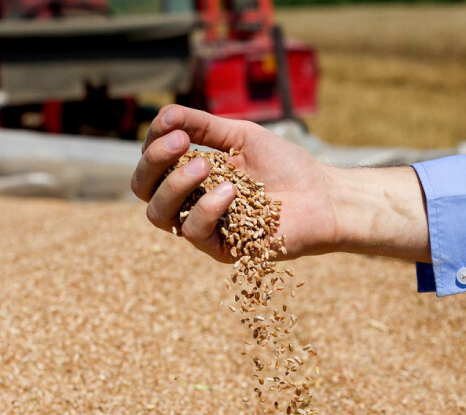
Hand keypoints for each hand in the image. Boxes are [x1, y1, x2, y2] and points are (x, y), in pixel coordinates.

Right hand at [132, 105, 340, 261]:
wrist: (322, 196)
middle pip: (143, 189)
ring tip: (204, 165)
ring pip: (158, 214)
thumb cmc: (284, 165)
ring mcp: (202, 227)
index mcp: (189, 176)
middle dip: (154, 162)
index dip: (153, 143)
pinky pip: (193, 232)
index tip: (174, 125)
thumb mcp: (240, 137)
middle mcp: (189, 202)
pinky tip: (231, 191)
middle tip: (181, 142)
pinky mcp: (220, 249)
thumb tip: (165, 114)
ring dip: (174, 185)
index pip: (151, 163)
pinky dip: (208, 208)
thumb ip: (203, 125)